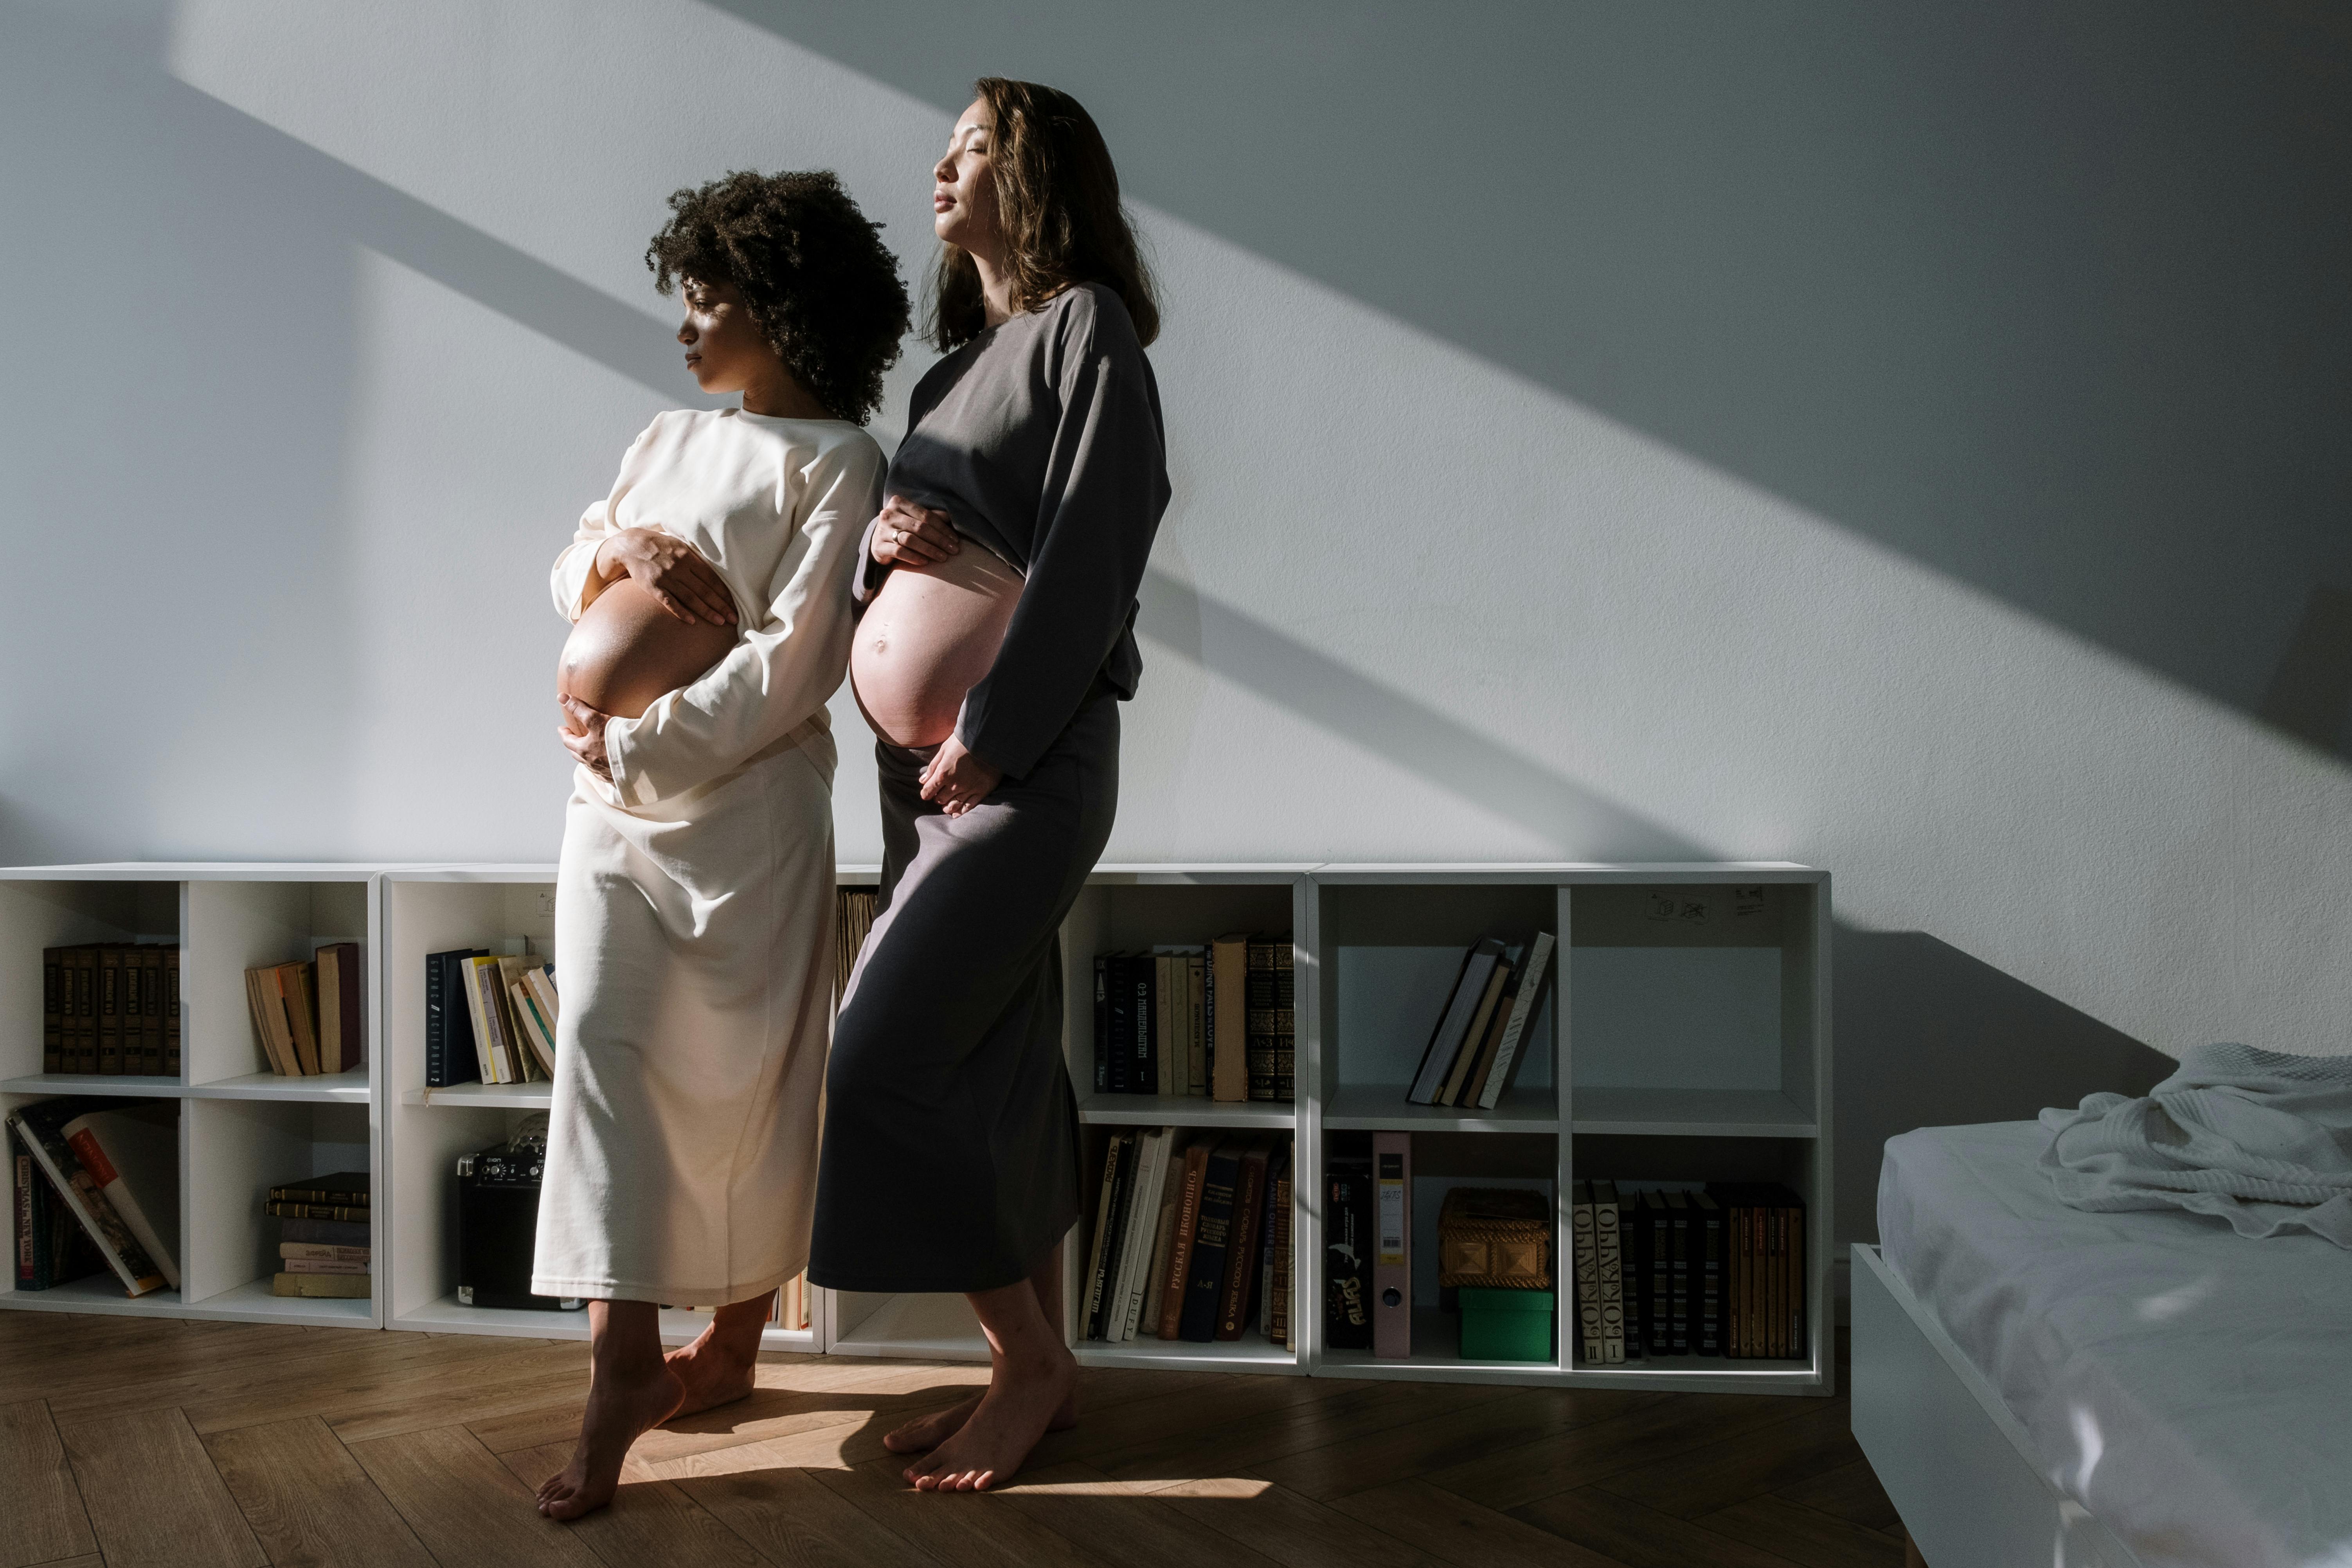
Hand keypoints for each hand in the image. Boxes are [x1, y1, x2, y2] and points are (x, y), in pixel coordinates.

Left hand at [556, 696, 612, 779]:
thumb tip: (562, 698)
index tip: (562, 728)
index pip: (568, 741)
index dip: (564, 733)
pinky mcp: (615, 776)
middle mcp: (591, 763)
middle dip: (573, 745)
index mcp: (584, 749)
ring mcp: (603, 771)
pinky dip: (599, 767)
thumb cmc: (617, 739)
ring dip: (585, 757)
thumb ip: (578, 709)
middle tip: (572, 738)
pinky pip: (603, 773)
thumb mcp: (595, 720)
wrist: (639, 758)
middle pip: (576, 754)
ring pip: (589, 764)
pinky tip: (604, 765)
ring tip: (587, 750)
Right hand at [592, 526, 737, 625]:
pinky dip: (681, 612)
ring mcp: (666, 578)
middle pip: (704, 590)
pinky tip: (692, 622)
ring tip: (720, 622)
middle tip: (734, 618)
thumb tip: (716, 573)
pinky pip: (669, 602)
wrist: (631, 545)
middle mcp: (679, 568)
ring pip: (690, 598)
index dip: (724, 593)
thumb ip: (696, 560)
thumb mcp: (680, 546)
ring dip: (706, 611)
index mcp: (688, 557)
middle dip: (721, 605)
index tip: (735, 604)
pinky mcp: (653, 587)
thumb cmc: (661, 546)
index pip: (711, 578)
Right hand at [871, 495, 959, 567]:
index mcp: (899, 502)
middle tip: (953, 550)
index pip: (926, 515)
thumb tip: (950, 517)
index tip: (955, 539)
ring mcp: (882, 530)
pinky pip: (899, 552)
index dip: (942, 528)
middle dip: (939, 540)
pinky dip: (914, 557)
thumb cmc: (901, 528)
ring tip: (942, 557)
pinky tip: (925, 562)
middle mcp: (888, 514)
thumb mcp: (913, 518)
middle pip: (919, 527)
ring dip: (929, 549)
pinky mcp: (878, 546)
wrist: (877, 541)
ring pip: (910, 539)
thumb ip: (929, 516)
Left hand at [919, 733, 1001, 816]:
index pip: (928, 791)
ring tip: (946, 806)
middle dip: (937, 798)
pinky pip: (969, 807)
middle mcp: (954, 785)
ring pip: (953, 805)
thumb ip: (933, 766)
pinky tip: (956, 814)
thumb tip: (922, 780)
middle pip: (940, 799)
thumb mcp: (944, 749)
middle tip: (939, 794)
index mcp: (943, 774)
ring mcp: (968, 789)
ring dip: (947, 806)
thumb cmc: (964, 740)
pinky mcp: (982, 791)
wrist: (988, 739)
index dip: (926, 793)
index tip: (927, 792)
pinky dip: (961, 812)